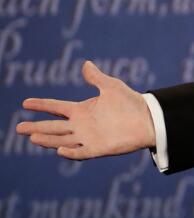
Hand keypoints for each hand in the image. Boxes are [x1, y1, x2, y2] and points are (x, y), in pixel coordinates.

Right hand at [15, 60, 155, 160]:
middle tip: (19, 128)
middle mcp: (81, 125)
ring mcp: (89, 138)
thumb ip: (97, 78)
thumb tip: (86, 63)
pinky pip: (82, 153)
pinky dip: (71, 152)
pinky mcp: (99, 149)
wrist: (150, 119)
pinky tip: (60, 150)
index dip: (41, 105)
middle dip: (36, 127)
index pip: (56, 108)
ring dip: (48, 140)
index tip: (25, 103)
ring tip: (32, 137)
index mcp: (82, 110)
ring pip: (62, 140)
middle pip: (53, 127)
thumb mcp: (112, 87)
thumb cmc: (131, 103)